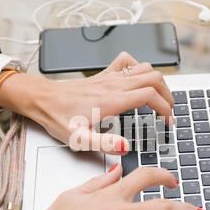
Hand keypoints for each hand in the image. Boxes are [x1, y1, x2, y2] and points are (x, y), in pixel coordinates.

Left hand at [0, 52, 173, 154]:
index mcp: (111, 100)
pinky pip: (128, 61)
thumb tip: (125, 147)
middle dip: (167, 95)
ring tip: (160, 99)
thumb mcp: (78, 138)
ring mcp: (110, 77)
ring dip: (158, 82)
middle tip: (168, 113)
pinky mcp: (104, 75)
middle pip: (154, 78)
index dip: (165, 108)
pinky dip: (140, 68)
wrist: (42, 99)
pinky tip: (138, 81)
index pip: (150, 95)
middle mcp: (114, 85)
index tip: (168, 122)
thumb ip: (103, 143)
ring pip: (145, 68)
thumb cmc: (57, 117)